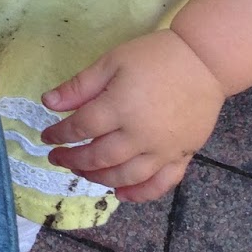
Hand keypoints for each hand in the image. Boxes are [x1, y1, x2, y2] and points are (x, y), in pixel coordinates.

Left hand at [40, 28, 225, 202]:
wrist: (205, 61)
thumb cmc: (154, 57)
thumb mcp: (111, 62)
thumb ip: (79, 86)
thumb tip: (47, 102)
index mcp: (119, 108)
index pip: (80, 128)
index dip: (59, 135)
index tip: (47, 137)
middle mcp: (140, 135)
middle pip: (99, 157)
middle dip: (73, 160)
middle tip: (57, 158)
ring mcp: (163, 149)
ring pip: (126, 175)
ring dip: (99, 178)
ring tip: (82, 172)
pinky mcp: (183, 155)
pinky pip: (161, 183)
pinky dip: (140, 193)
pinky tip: (121, 194)